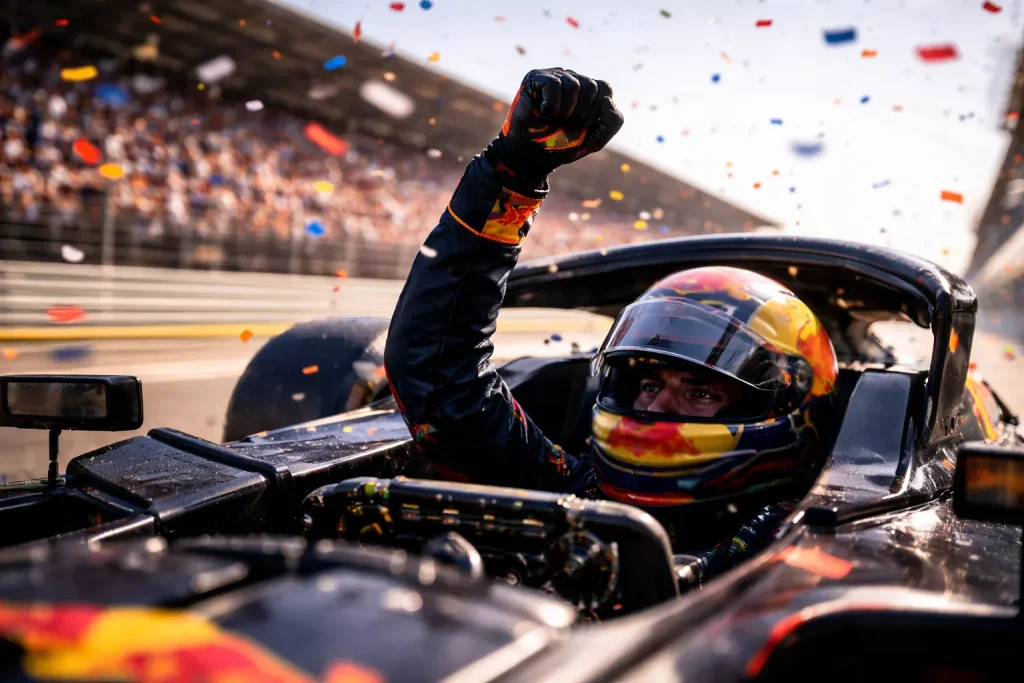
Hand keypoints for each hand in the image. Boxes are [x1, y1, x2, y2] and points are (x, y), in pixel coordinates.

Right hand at [486, 68, 623, 182]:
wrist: (533, 155)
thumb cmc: (562, 145)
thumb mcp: (595, 139)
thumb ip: (612, 122)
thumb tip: (607, 100)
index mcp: (588, 91)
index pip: (605, 88)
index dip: (596, 111)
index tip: (583, 125)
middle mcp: (573, 79)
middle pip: (591, 85)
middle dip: (581, 113)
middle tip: (566, 124)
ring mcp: (554, 76)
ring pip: (573, 84)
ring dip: (565, 111)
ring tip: (554, 119)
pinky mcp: (536, 77)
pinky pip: (554, 84)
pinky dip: (551, 106)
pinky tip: (543, 113)